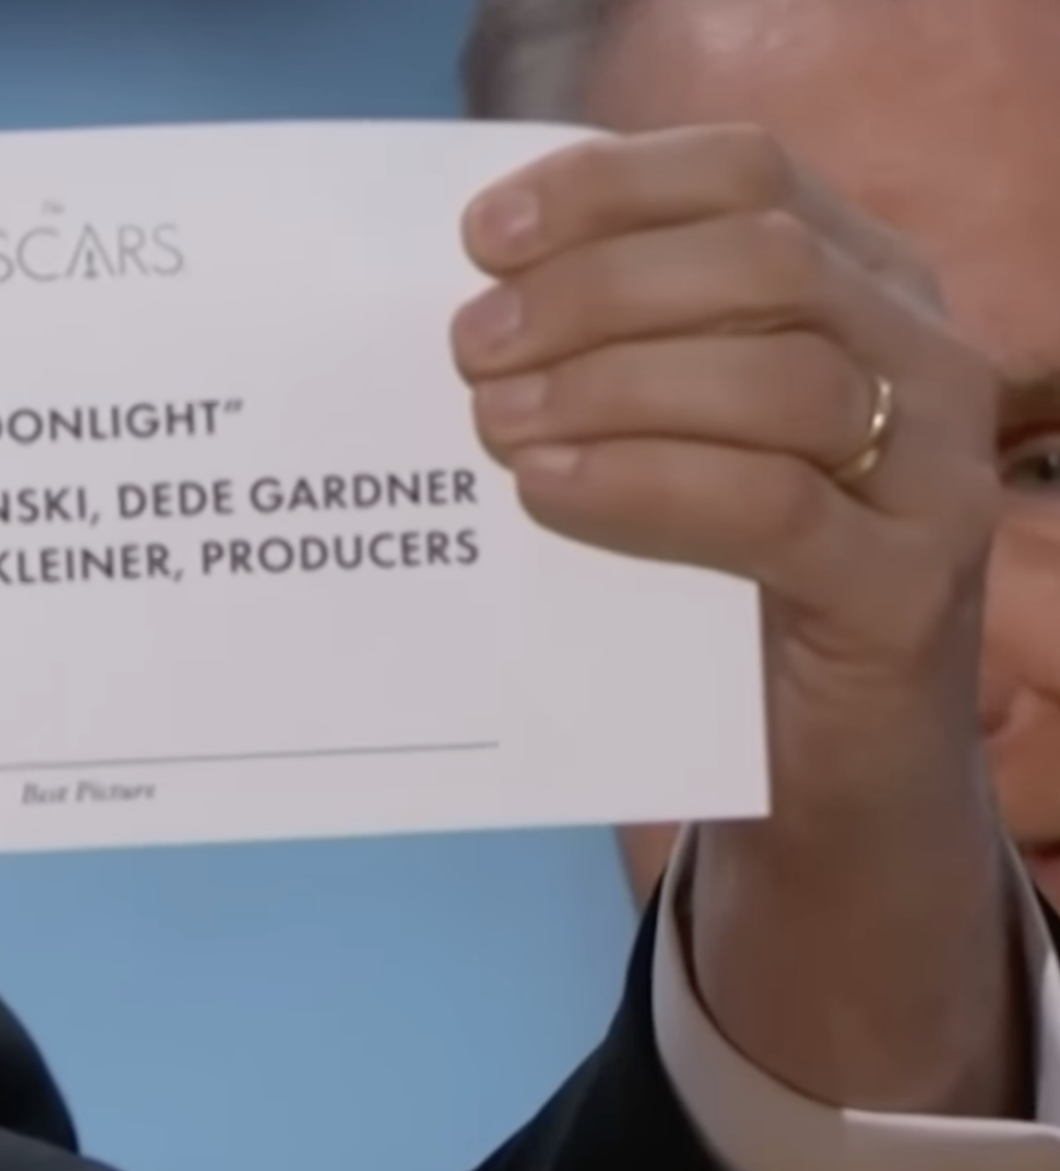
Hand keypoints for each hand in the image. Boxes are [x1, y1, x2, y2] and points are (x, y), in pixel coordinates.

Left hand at [454, 125, 1019, 1115]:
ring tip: (493, 424)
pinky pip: (772, 508)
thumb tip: (470, 301)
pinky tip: (547, 491)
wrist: (822, 764)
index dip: (609, 189)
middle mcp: (923, 357)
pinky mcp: (905, 588)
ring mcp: (934, 473)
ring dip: (611, 385)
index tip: (482, 236)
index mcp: (866, 285)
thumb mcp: (673, 441)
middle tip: (468, 348)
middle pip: (762, 263)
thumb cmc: (723, 583)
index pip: (748, 174)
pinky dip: (645, 486)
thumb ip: (616, 357)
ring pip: (779, 378)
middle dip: (594, 290)